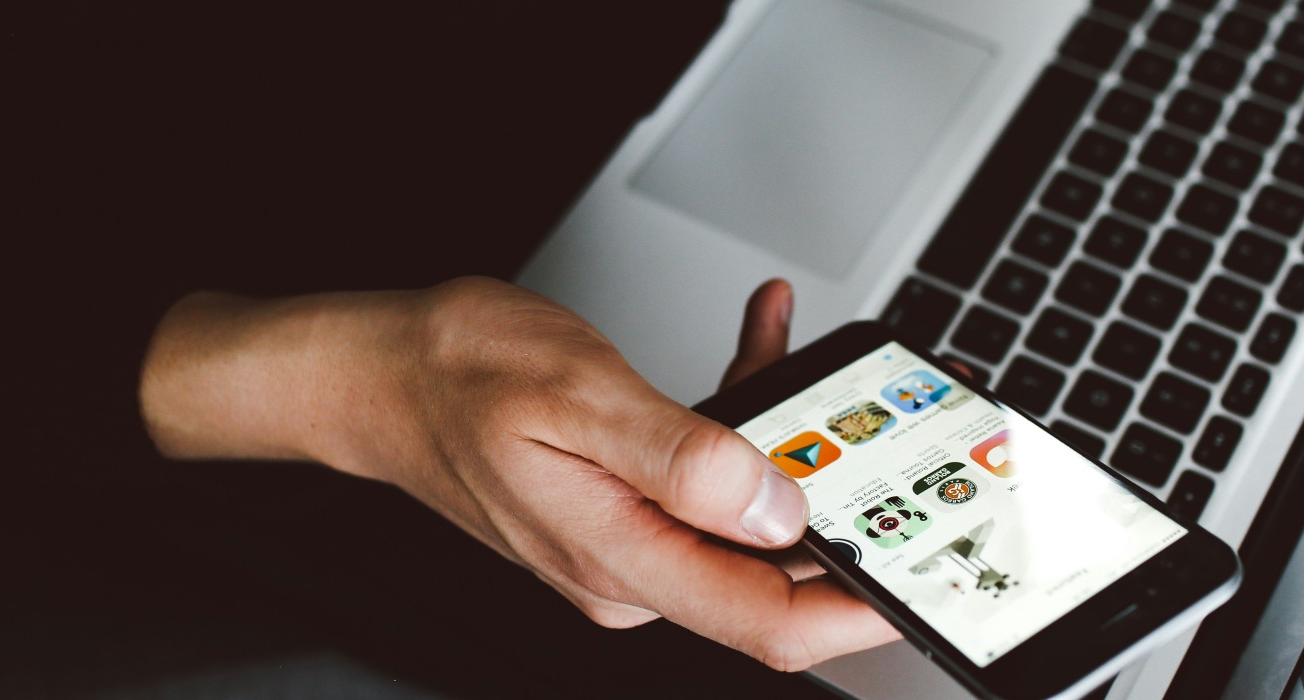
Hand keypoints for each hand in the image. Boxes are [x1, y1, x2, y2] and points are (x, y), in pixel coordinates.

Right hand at [139, 277, 899, 669]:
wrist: (377, 372)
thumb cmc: (452, 373)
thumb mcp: (576, 392)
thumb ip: (683, 455)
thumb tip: (779, 509)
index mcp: (621, 558)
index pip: (767, 620)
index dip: (861, 609)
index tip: (926, 573)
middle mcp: (631, 568)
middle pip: (774, 567)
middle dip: (841, 499)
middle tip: (880, 421)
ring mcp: (630, 543)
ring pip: (749, 513)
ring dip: (788, 438)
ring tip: (792, 349)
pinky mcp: (628, 508)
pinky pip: (713, 478)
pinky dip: (742, 416)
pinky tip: (751, 345)